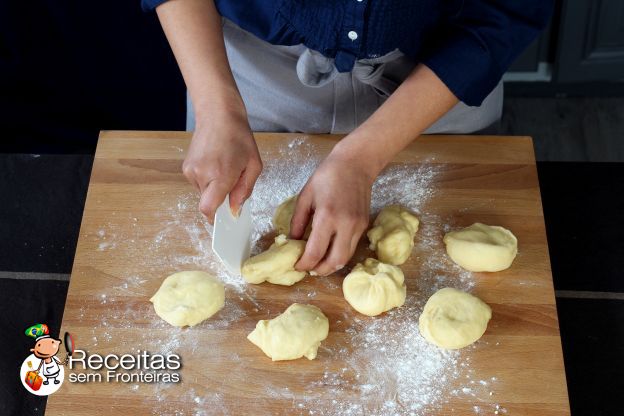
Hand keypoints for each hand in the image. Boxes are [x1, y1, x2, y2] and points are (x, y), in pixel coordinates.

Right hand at [182, 106, 262, 222]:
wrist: (218, 116)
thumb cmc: (239, 138)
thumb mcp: (254, 165)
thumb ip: (245, 190)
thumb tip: (235, 210)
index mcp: (220, 175)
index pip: (208, 209)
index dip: (216, 218)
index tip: (225, 217)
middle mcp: (201, 174)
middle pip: (207, 203)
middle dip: (220, 200)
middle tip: (232, 184)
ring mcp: (191, 171)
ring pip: (203, 194)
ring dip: (214, 189)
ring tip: (224, 169)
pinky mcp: (186, 168)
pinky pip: (198, 184)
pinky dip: (208, 181)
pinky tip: (215, 165)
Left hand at [291, 149, 375, 275]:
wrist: (356, 163)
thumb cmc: (327, 175)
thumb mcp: (305, 196)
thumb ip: (298, 222)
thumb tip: (292, 242)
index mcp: (327, 216)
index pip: (315, 252)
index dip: (304, 264)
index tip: (296, 265)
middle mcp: (345, 225)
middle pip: (334, 262)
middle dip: (320, 270)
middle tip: (308, 269)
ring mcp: (358, 226)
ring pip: (346, 258)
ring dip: (331, 265)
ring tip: (318, 262)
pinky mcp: (364, 225)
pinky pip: (351, 247)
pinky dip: (339, 253)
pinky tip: (329, 249)